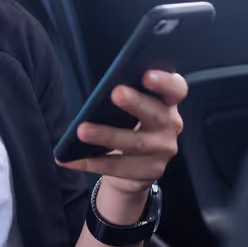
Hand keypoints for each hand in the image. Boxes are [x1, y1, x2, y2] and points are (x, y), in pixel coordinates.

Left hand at [57, 70, 186, 196]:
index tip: (146, 75)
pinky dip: (92, 162)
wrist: (135, 165)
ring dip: (107, 135)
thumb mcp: (130, 107)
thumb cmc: (128, 124)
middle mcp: (171, 124)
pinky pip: (119, 167)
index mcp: (167, 101)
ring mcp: (164, 150)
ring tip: (82, 131)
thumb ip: (125, 94)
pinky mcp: (152, 171)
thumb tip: (101, 89)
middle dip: (135, 102)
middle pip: (156, 114)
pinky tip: (71, 159)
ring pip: (136, 143)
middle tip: (116, 93)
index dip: (164, 81)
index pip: (175, 88)